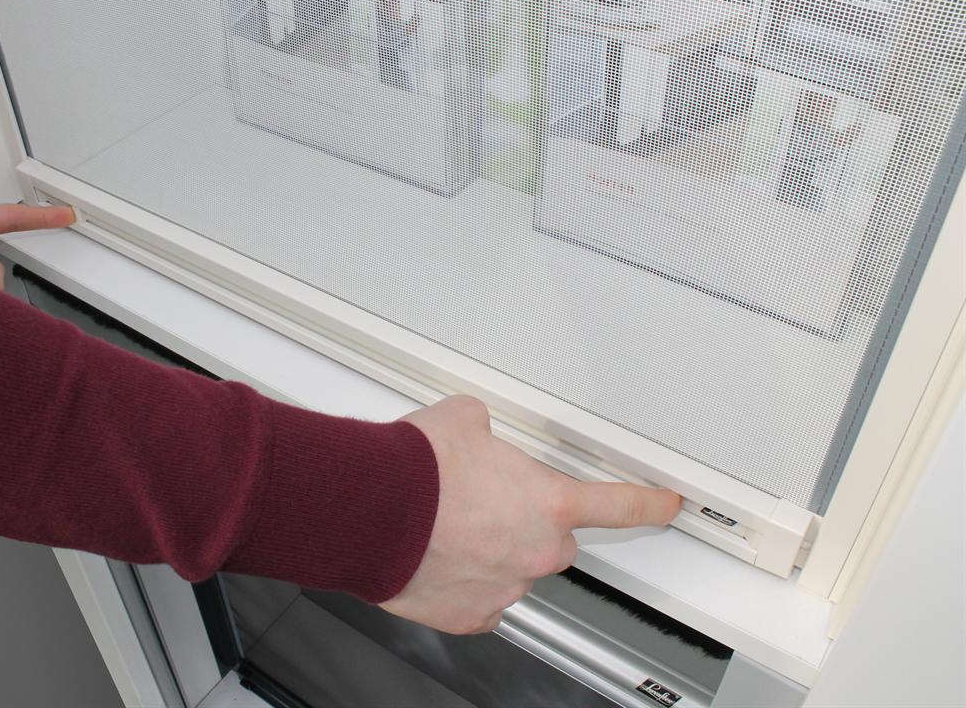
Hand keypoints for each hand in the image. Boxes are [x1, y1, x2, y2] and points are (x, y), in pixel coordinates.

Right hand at [381, 396, 679, 634]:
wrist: (369, 511)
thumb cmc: (415, 471)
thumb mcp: (461, 420)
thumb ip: (485, 429)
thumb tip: (476, 429)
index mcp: (547, 501)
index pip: (618, 505)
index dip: (647, 504)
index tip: (665, 506)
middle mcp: (534, 550)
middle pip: (554, 541)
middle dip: (529, 524)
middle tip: (489, 504)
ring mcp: (504, 587)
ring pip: (513, 570)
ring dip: (492, 552)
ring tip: (449, 528)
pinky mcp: (470, 616)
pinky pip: (482, 599)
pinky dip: (466, 582)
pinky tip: (439, 557)